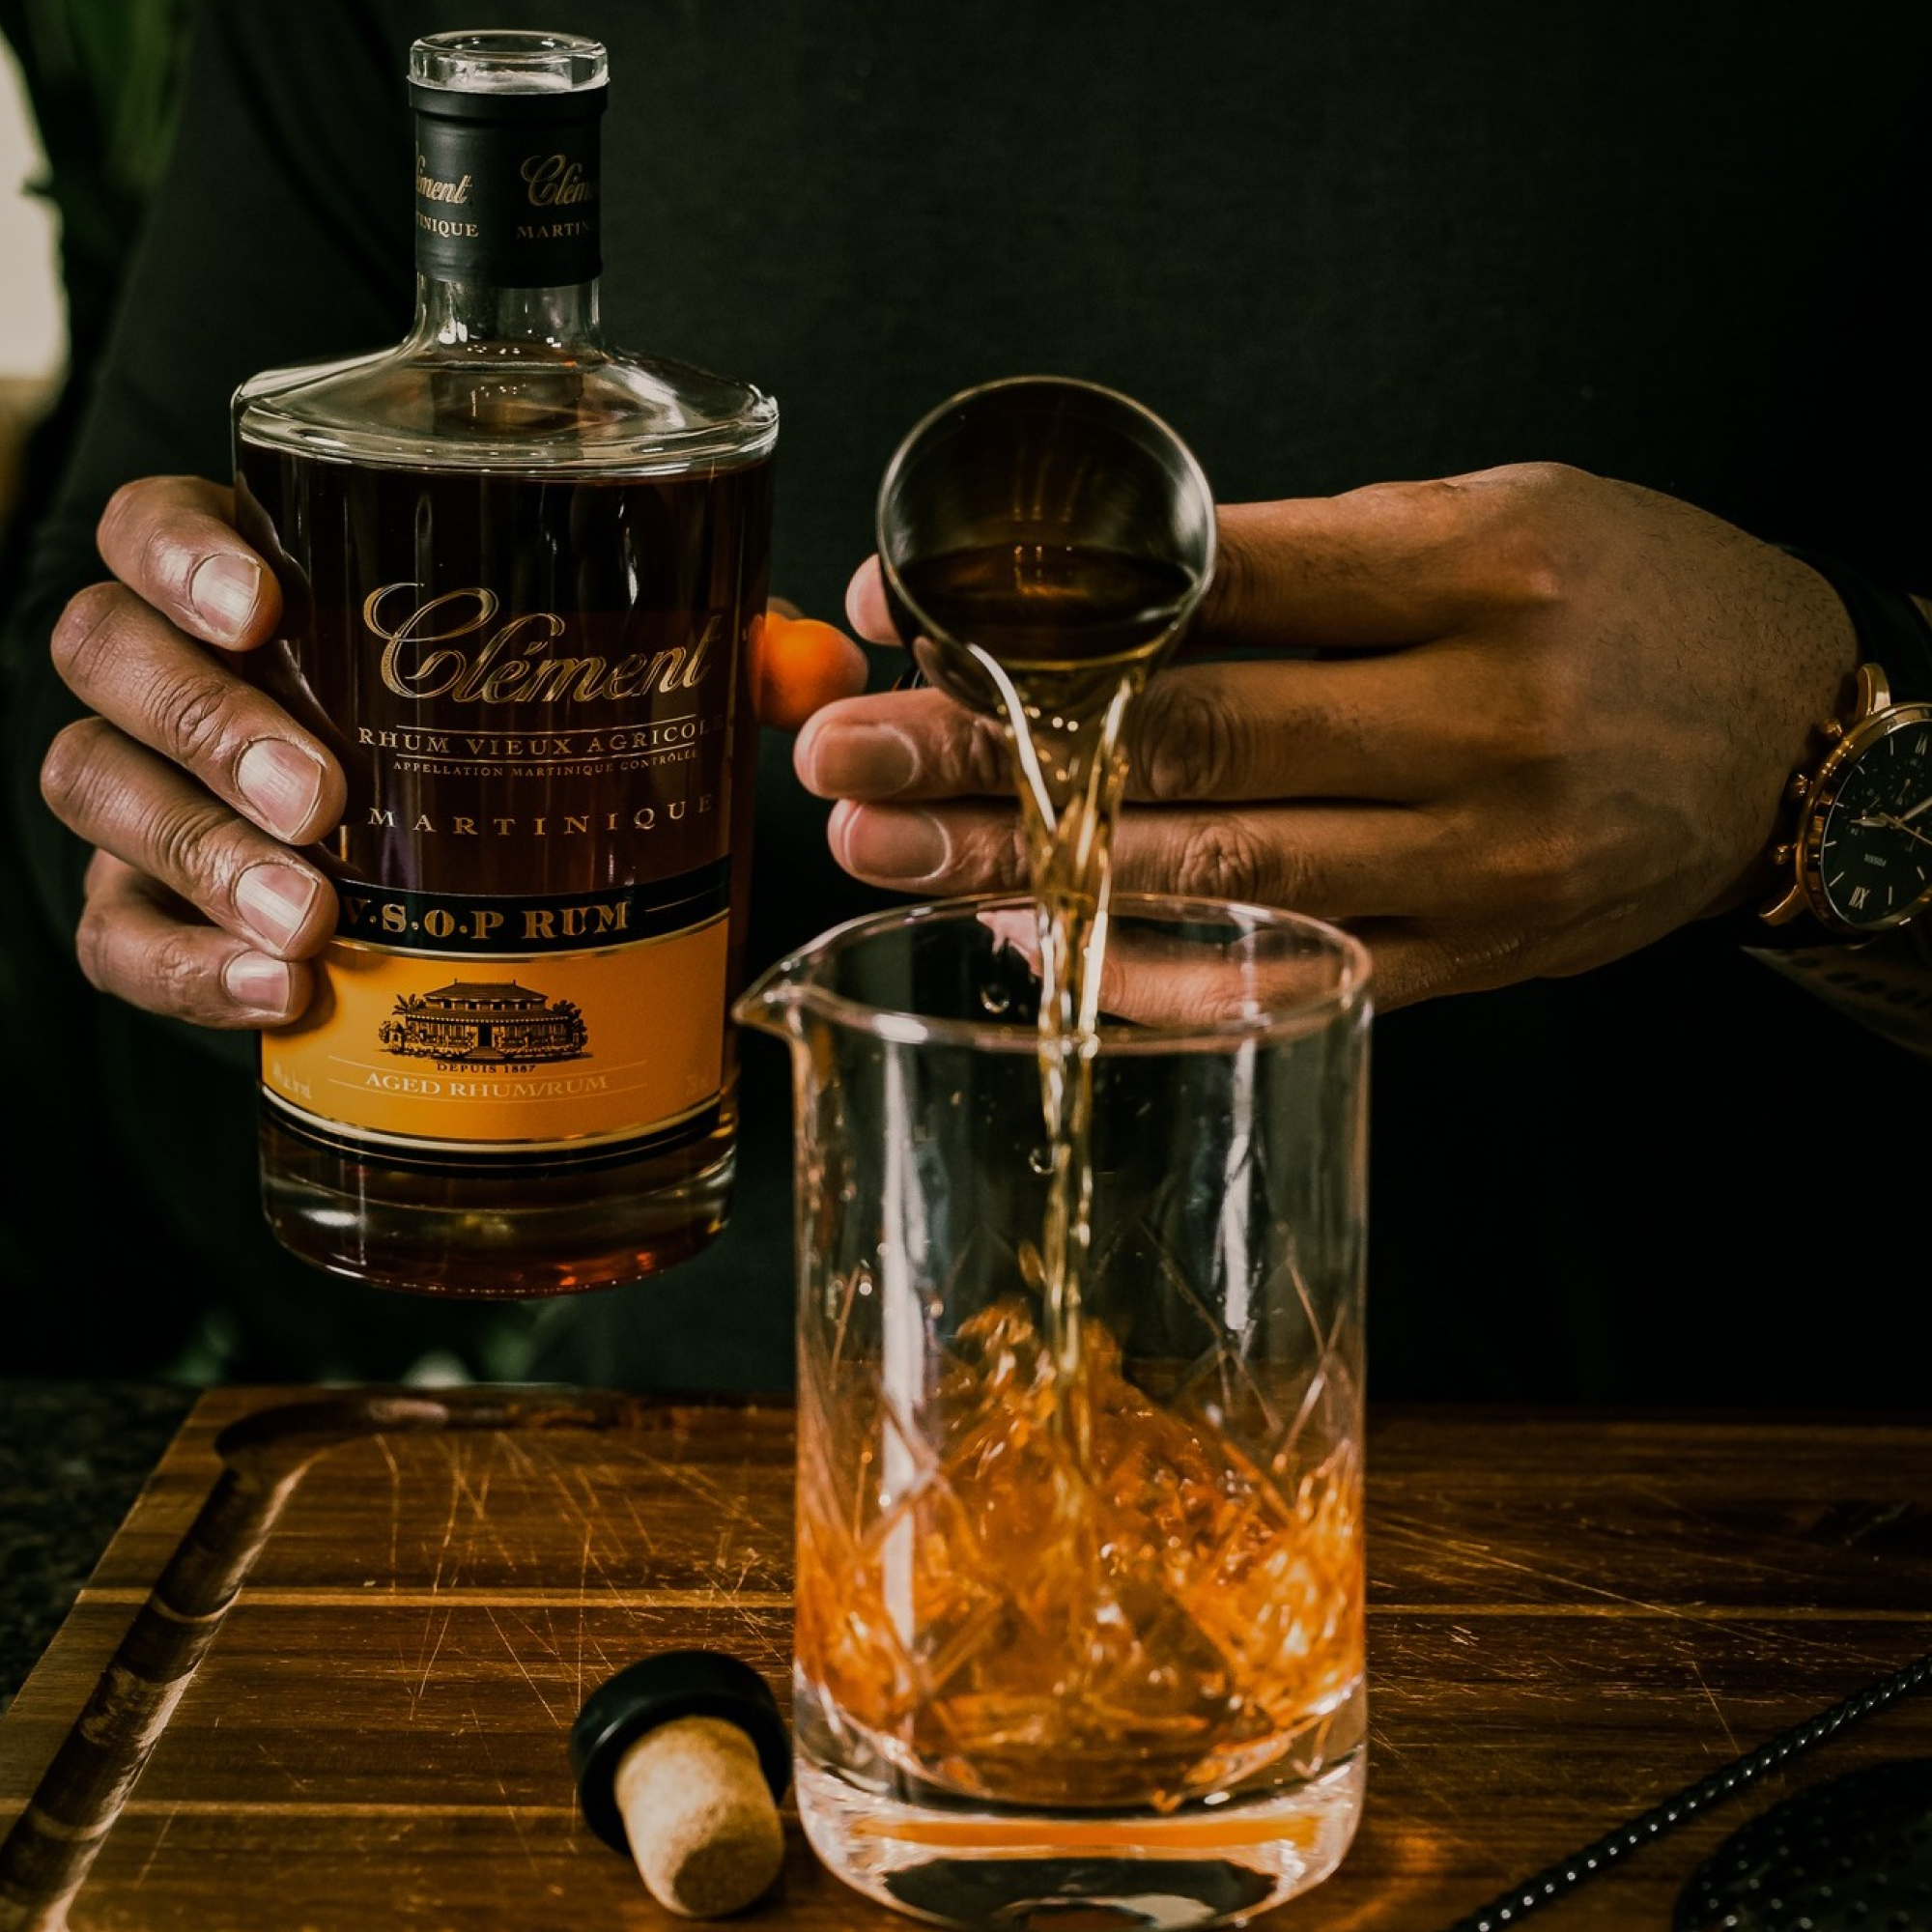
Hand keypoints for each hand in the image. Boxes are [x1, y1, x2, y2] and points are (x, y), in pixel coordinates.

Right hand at [39, 476, 864, 1029]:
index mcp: (266, 590)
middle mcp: (184, 680)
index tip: (264, 601)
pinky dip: (187, 971)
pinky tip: (278, 994)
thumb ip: (698, 664)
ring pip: (99, 794)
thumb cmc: (499, 753)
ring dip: (200, 857)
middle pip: (113, 660)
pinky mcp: (154, 913)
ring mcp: (155, 799)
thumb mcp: (597, 694)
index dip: (183, 551)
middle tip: (324, 798)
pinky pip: (117, 938)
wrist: (438, 889)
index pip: (161, 527)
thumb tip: (816, 668)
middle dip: (210, 726)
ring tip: (313, 919)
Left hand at [794, 461, 1857, 1009]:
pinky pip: (1279, 978)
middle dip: (994, 754)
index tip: (909, 608)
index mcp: (1476, 576)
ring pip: (1216, 872)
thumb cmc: (1625, 600)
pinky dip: (1145, 972)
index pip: (1218, 580)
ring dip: (1032, 870)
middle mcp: (1474, 726)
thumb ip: (1304, 556)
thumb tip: (1085, 593)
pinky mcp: (1462, 961)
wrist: (1792, 735)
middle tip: (845, 758)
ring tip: (892, 855)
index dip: (1042, 599)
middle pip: (1189, 741)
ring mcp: (1470, 862)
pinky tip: (1027, 951)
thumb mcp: (1490, 518)